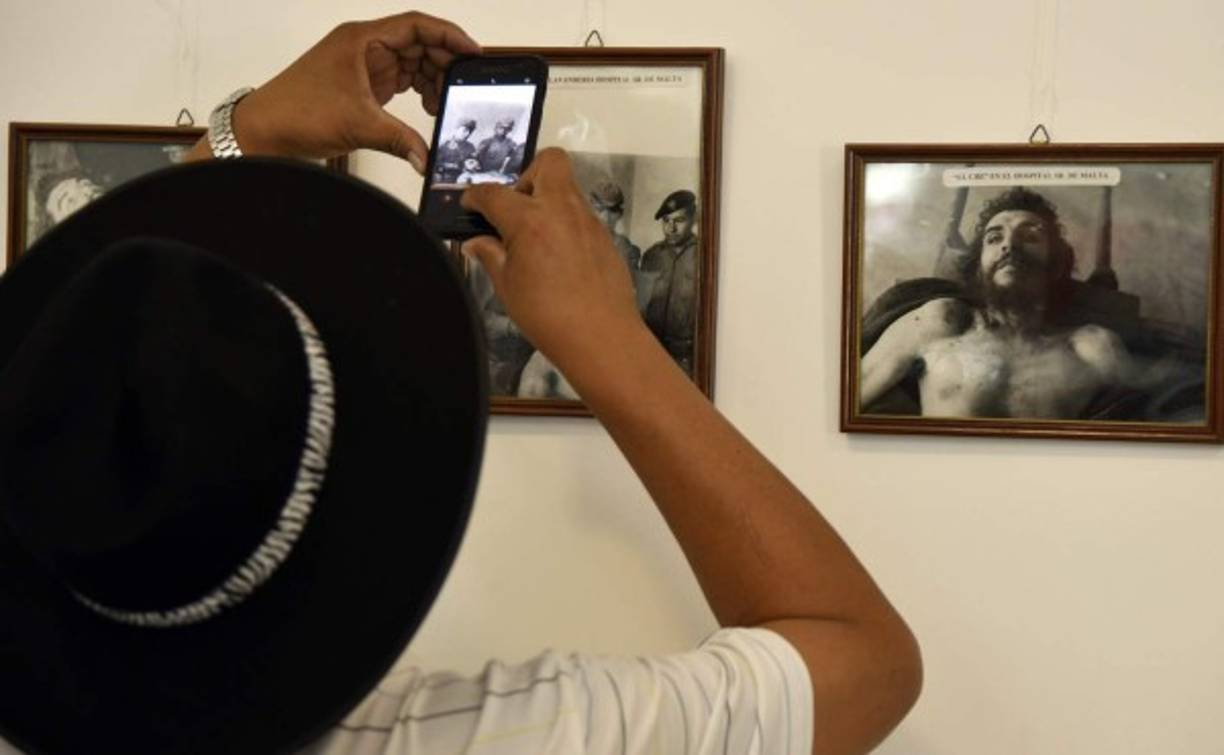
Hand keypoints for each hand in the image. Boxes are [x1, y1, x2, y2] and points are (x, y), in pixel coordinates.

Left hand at [228, 12, 479, 168]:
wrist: (265, 129)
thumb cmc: (296, 111)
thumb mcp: (358, 125)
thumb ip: (401, 140)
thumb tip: (429, 158)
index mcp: (362, 38)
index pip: (416, 25)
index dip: (449, 35)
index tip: (473, 52)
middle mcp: (365, 45)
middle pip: (419, 43)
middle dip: (444, 63)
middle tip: (464, 86)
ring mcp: (365, 64)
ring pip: (412, 62)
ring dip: (432, 80)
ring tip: (445, 104)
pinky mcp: (364, 84)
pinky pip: (402, 80)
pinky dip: (419, 92)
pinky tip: (429, 108)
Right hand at [460, 149, 642, 372]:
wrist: (601, 336)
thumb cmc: (546, 315)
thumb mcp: (507, 287)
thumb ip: (491, 256)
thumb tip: (476, 242)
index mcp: (529, 220)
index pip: (494, 193)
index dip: (475, 195)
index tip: (470, 204)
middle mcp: (561, 209)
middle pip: (549, 162)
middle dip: (526, 174)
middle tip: (515, 208)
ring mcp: (587, 221)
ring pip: (567, 187)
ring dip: (547, 199)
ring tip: (534, 235)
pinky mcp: (604, 236)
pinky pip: (580, 214)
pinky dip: (564, 223)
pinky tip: (557, 255)